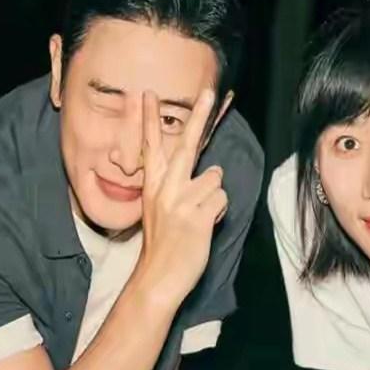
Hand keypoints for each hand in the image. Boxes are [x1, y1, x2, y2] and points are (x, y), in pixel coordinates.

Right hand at [135, 89, 227, 305]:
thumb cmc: (164, 244)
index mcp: (153, 186)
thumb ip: (181, 187)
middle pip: (186, 146)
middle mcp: (165, 189)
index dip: (149, 118)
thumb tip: (213, 171)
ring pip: (215, 179)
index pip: (151, 146)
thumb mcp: (161, 210)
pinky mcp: (196, 217)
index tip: (148, 93)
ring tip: (199, 216)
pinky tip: (206, 225)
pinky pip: (222, 199)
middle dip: (199, 116)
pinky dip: (220, 211)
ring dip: (214, 196)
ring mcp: (180, 202)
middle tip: (209, 92)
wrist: (158, 277)